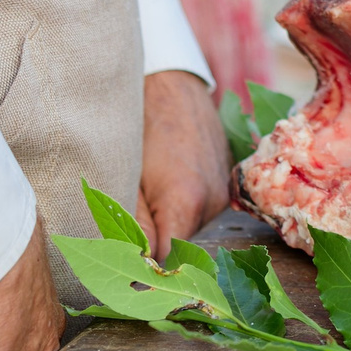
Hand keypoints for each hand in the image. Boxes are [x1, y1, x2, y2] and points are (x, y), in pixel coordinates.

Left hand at [136, 69, 226, 255]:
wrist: (170, 84)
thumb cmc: (139, 126)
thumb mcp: (126, 178)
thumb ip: (132, 226)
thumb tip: (136, 267)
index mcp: (186, 202)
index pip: (168, 259)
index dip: (145, 264)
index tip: (125, 260)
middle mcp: (212, 201)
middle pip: (180, 245)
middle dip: (155, 240)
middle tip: (129, 217)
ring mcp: (223, 191)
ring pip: (190, 227)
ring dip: (169, 220)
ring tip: (149, 190)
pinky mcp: (225, 181)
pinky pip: (201, 209)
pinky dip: (182, 205)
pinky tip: (167, 181)